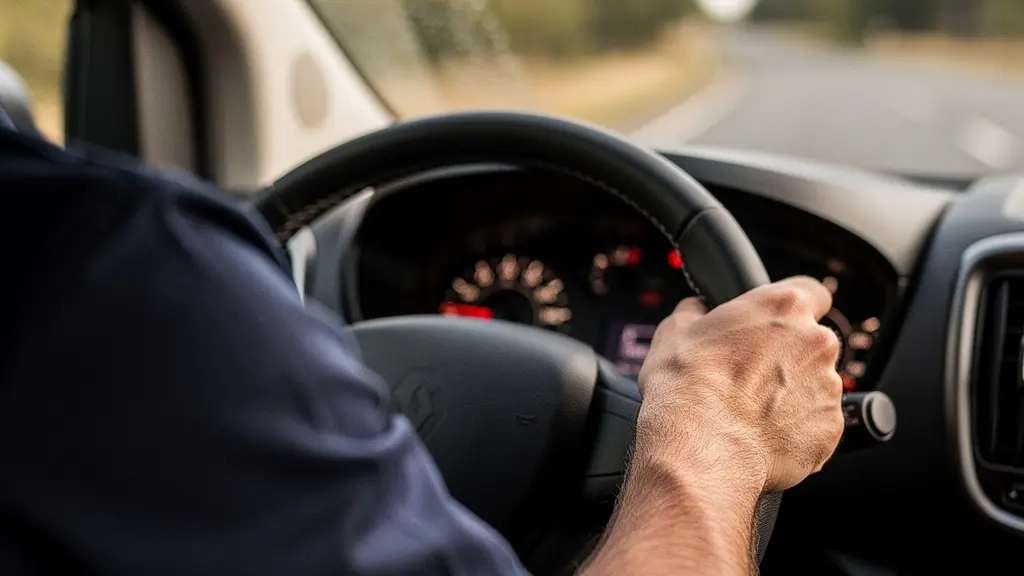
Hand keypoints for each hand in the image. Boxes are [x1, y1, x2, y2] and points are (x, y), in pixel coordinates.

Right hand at [636, 276, 844, 493]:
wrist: (699, 449)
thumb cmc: (686, 386)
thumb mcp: (673, 331)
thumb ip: (696, 312)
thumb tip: (697, 310)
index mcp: (784, 306)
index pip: (812, 292)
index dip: (792, 309)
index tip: (774, 324)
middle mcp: (816, 341)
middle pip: (812, 342)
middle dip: (788, 356)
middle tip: (749, 374)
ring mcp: (828, 387)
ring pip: (815, 384)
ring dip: (792, 393)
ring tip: (750, 411)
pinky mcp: (830, 428)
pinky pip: (816, 423)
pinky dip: (795, 428)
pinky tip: (761, 435)